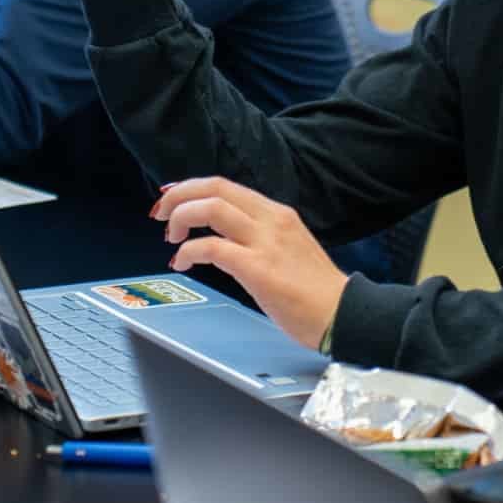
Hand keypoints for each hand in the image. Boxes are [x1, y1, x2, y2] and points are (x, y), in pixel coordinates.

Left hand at [151, 177, 349, 348]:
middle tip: (160, 213)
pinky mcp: (258, 268)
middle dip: (180, 196)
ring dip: (181, 218)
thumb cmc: (317, 292)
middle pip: (215, 188)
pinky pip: (212, 247)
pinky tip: (184, 261)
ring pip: (211, 208)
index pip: (227, 186)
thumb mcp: (289, 249)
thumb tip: (228, 242)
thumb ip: (261, 239)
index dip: (193, 188)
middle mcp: (271, 220)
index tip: (174, 198)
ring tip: (171, 238)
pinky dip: (190, 250)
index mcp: (278, 214)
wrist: (343, 315)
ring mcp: (265, 242)